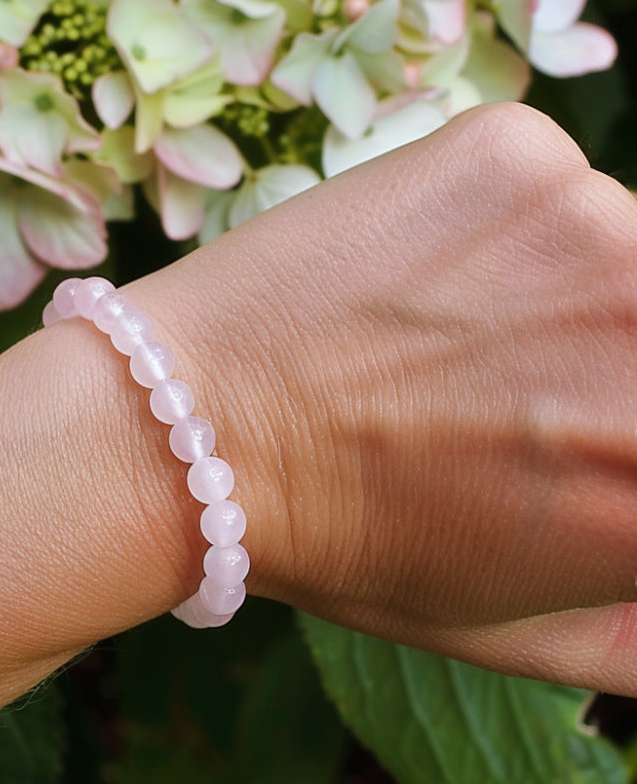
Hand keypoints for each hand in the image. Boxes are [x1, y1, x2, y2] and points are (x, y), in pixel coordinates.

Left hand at [138, 102, 636, 693]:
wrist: (190, 425)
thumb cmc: (341, 539)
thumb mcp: (510, 630)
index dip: (626, 443)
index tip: (595, 432)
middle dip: (612, 369)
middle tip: (527, 389)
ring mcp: (591, 228)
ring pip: (633, 254)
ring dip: (578, 294)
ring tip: (461, 339)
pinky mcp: (512, 153)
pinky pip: (562, 185)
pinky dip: (514, 230)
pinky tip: (421, 279)